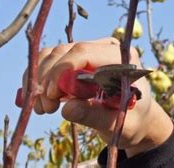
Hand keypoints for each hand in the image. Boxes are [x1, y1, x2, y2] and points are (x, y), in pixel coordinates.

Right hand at [21, 37, 173, 156]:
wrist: (136, 119)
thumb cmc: (133, 121)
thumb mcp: (119, 124)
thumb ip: (95, 116)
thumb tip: (67, 109)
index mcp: (121, 58)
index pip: (84, 52)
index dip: (62, 71)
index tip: (52, 96)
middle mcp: (104, 48)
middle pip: (65, 51)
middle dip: (48, 79)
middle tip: (45, 108)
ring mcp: (90, 51)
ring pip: (53, 55)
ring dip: (39, 79)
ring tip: (43, 108)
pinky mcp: (77, 60)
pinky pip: (50, 61)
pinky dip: (38, 79)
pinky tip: (37, 100)